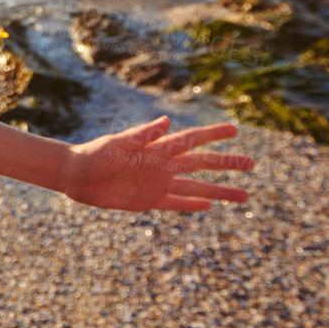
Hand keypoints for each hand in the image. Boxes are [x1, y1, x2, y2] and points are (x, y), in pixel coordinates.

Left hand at [63, 116, 252, 211]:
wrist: (77, 176)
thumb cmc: (96, 154)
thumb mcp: (119, 143)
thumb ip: (144, 134)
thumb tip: (168, 121)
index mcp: (158, 148)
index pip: (192, 140)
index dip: (213, 134)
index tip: (235, 129)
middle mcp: (163, 165)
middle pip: (202, 164)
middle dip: (226, 163)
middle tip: (251, 163)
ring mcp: (158, 184)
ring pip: (196, 188)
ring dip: (219, 191)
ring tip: (244, 195)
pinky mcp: (149, 200)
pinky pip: (176, 203)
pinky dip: (191, 205)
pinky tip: (209, 206)